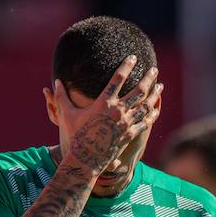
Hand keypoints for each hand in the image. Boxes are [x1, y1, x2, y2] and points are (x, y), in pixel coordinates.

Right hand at [52, 55, 162, 173]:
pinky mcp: (130, 134)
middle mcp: (117, 111)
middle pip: (138, 90)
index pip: (118, 79)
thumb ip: (61, 97)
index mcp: (103, 102)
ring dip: (154, 94)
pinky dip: (152, 114)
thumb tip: (55, 82)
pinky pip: (145, 122)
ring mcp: (126, 123)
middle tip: (154, 69)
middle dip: (148, 78)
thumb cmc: (75, 136)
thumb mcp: (67, 114)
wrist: (86, 159)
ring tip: (160, 86)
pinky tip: (156, 108)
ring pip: (145, 105)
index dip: (126, 66)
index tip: (133, 57)